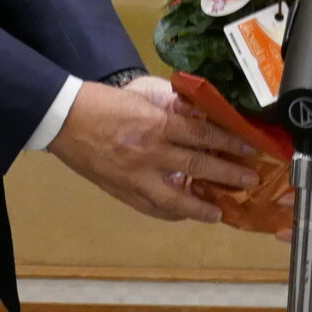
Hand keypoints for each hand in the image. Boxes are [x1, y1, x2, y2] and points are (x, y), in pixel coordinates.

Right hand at [52, 80, 258, 222]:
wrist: (63, 118)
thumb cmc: (99, 102)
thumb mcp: (140, 96)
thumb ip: (169, 107)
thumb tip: (198, 115)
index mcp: (156, 124)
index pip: (203, 134)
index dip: (230, 143)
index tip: (249, 149)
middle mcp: (150, 153)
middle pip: (199, 167)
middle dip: (228, 175)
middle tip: (249, 180)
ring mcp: (135, 177)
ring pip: (177, 200)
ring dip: (202, 207)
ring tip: (220, 212)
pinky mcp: (121, 190)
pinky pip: (151, 208)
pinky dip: (170, 214)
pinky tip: (183, 214)